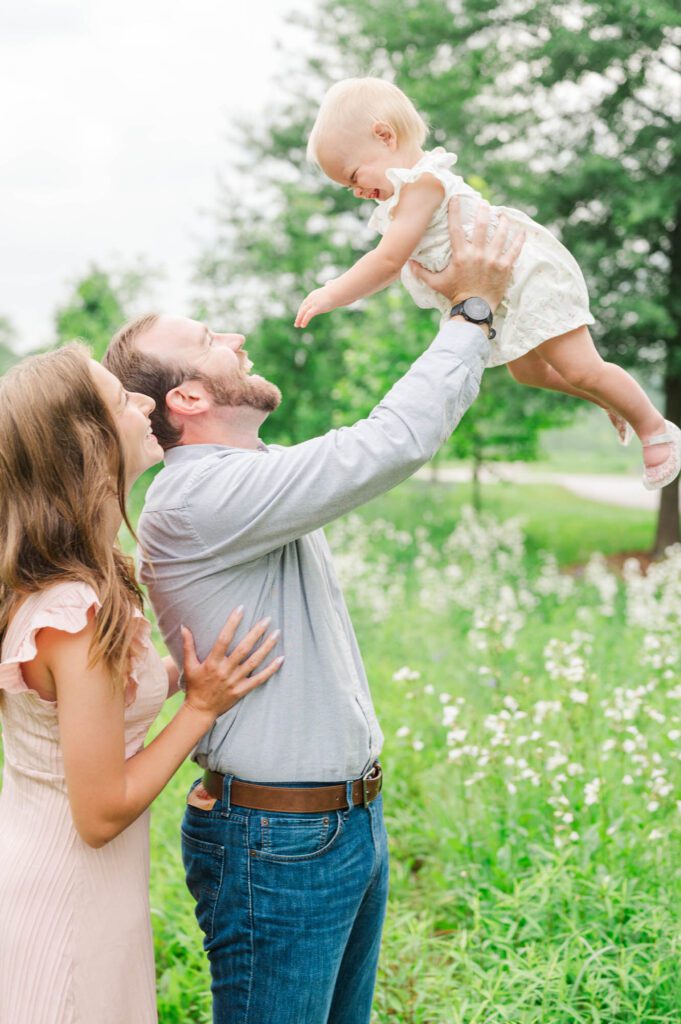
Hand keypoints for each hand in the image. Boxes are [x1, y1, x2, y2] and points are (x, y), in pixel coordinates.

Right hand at [181, 608, 282, 720]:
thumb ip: (188, 645)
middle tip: (267, 619)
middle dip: (256, 632)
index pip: (224, 638)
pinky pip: (260, 679)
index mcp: (212, 662)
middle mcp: (225, 670)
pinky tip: (281, 659)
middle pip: (244, 648)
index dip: (232, 622)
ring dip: (267, 647)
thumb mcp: (189, 665)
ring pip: (254, 661)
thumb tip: (183, 626)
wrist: (200, 710)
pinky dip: (271, 669)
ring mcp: (235, 681)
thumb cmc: (194, 686)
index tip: (241, 608)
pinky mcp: (242, 690)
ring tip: (277, 634)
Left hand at [295, 285, 336, 328]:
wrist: (338, 292)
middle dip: (299, 316)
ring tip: (297, 326)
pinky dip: (304, 320)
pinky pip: (308, 315)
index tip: (300, 315)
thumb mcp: (330, 288)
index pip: (305, 303)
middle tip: (296, 323)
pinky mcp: (316, 308)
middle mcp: (311, 298)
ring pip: (303, 312)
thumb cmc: (337, 290)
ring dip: (299, 319)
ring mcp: (313, 303)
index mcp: (313, 295)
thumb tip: (329, 282)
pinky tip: (303, 326)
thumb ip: (328, 286)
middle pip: (302, 308)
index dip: (301, 310)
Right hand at [408, 197, 525, 311]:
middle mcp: (477, 254)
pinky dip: (519, 240)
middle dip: (483, 211)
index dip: (455, 211)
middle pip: (482, 226)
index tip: (456, 198)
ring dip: (503, 222)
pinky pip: (514, 250)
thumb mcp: (436, 283)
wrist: (474, 310)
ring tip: (503, 215)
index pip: (456, 228)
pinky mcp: (505, 267)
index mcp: (460, 255)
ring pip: (501, 234)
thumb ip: (422, 272)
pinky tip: (522, 232)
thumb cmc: (455, 295)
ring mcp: (493, 260)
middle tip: (484, 204)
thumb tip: (408, 263)